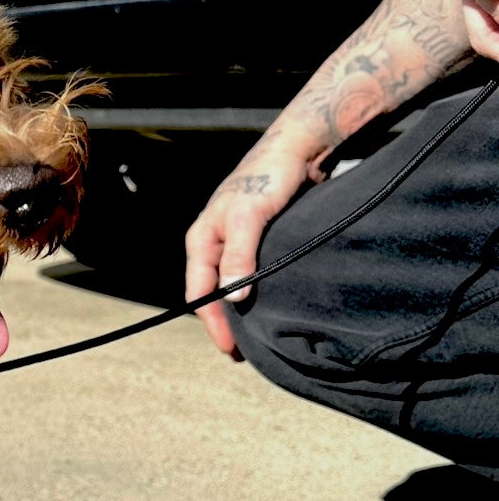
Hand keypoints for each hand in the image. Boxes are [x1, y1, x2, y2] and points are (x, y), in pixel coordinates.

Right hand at [184, 132, 314, 355]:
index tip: (231, 350)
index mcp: (202, 240)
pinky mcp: (260, 240)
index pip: (199, 293)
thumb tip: (233, 297)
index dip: (213, 323)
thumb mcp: (249, 217)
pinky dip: (257, 294)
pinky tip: (271, 307)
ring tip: (258, 337)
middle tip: (245, 353)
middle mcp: (215, 245)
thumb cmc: (269, 177)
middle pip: (213, 293)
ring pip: (232, 286)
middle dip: (225, 323)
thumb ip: (240, 256)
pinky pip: (252, 275)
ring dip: (242, 311)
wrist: (300, 147)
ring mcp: (237, 243)